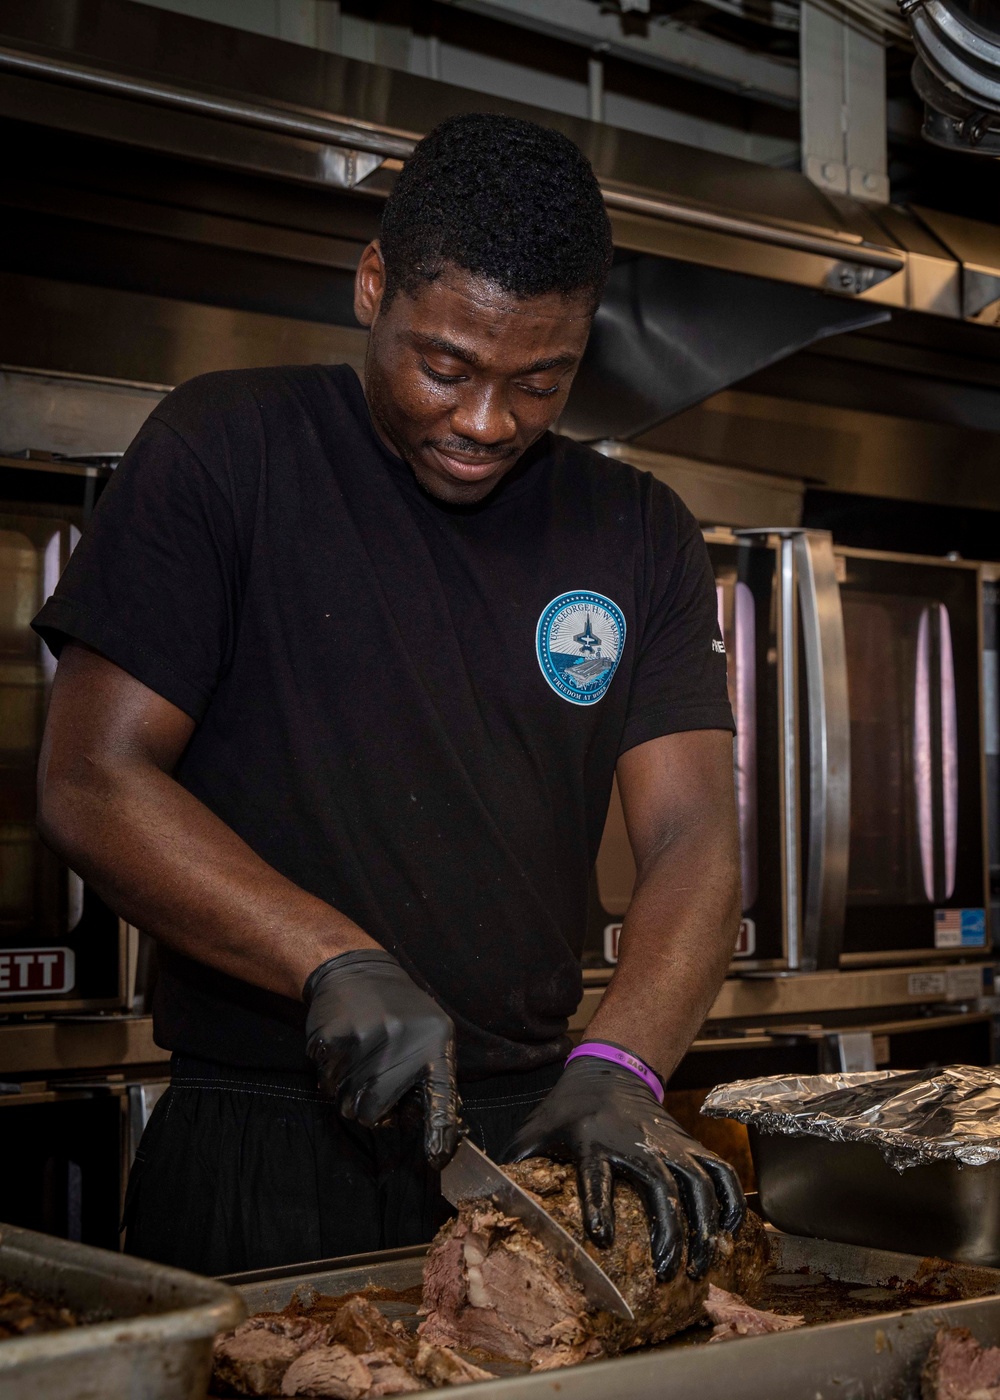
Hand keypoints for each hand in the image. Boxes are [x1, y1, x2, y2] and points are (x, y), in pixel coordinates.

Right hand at [304, 949, 458, 1169]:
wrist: (357, 970)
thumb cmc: (401, 1012)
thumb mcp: (430, 1034)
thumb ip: (429, 1078)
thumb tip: (419, 1124)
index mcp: (434, 1044)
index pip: (441, 1095)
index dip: (440, 1131)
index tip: (436, 1157)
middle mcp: (402, 1042)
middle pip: (373, 1114)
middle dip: (368, 1107)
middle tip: (371, 1082)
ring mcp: (365, 1039)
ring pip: (344, 1102)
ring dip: (346, 1090)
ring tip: (358, 1056)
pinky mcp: (332, 1037)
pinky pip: (324, 1082)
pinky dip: (329, 1072)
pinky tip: (341, 1046)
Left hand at [505, 1054, 744, 1281]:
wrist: (612, 1070)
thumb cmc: (572, 1108)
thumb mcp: (540, 1126)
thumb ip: (520, 1158)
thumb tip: (484, 1187)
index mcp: (594, 1141)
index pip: (596, 1175)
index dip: (599, 1206)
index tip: (602, 1238)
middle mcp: (637, 1142)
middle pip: (661, 1187)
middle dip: (668, 1232)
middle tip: (667, 1271)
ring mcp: (669, 1144)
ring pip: (698, 1184)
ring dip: (705, 1226)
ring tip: (701, 1265)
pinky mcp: (689, 1146)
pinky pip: (721, 1172)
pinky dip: (732, 1200)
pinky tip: (731, 1231)